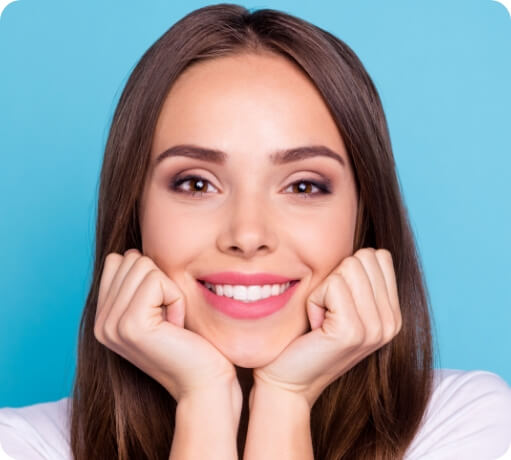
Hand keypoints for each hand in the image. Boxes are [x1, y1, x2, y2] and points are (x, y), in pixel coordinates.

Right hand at [94, 249, 241, 408]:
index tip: (160, 308)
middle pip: (131, 259)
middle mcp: (100, 321)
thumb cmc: (189, 342)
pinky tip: (176, 326)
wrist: (202, 382)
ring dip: (169, 290)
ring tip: (172, 322)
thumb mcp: (157, 308)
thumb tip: (133, 251)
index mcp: (103, 316)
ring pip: (144, 265)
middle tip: (169, 317)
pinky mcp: (130, 324)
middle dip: (160, 281)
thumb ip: (137, 283)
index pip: (117, 260)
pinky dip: (175, 298)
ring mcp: (111, 324)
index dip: (150, 275)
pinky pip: (157, 281)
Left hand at [252, 247, 401, 408]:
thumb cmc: (308, 337)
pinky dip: (314, 300)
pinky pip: (331, 285)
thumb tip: (364, 246)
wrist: (289, 379)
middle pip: (363, 258)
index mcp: (393, 313)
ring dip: (323, 290)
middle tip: (327, 312)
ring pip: (347, 268)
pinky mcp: (353, 331)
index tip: (337, 302)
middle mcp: (392, 321)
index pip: (379, 255)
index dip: (348, 270)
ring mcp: (376, 328)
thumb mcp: (341, 305)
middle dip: (335, 278)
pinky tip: (315, 325)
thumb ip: (359, 279)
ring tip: (321, 319)